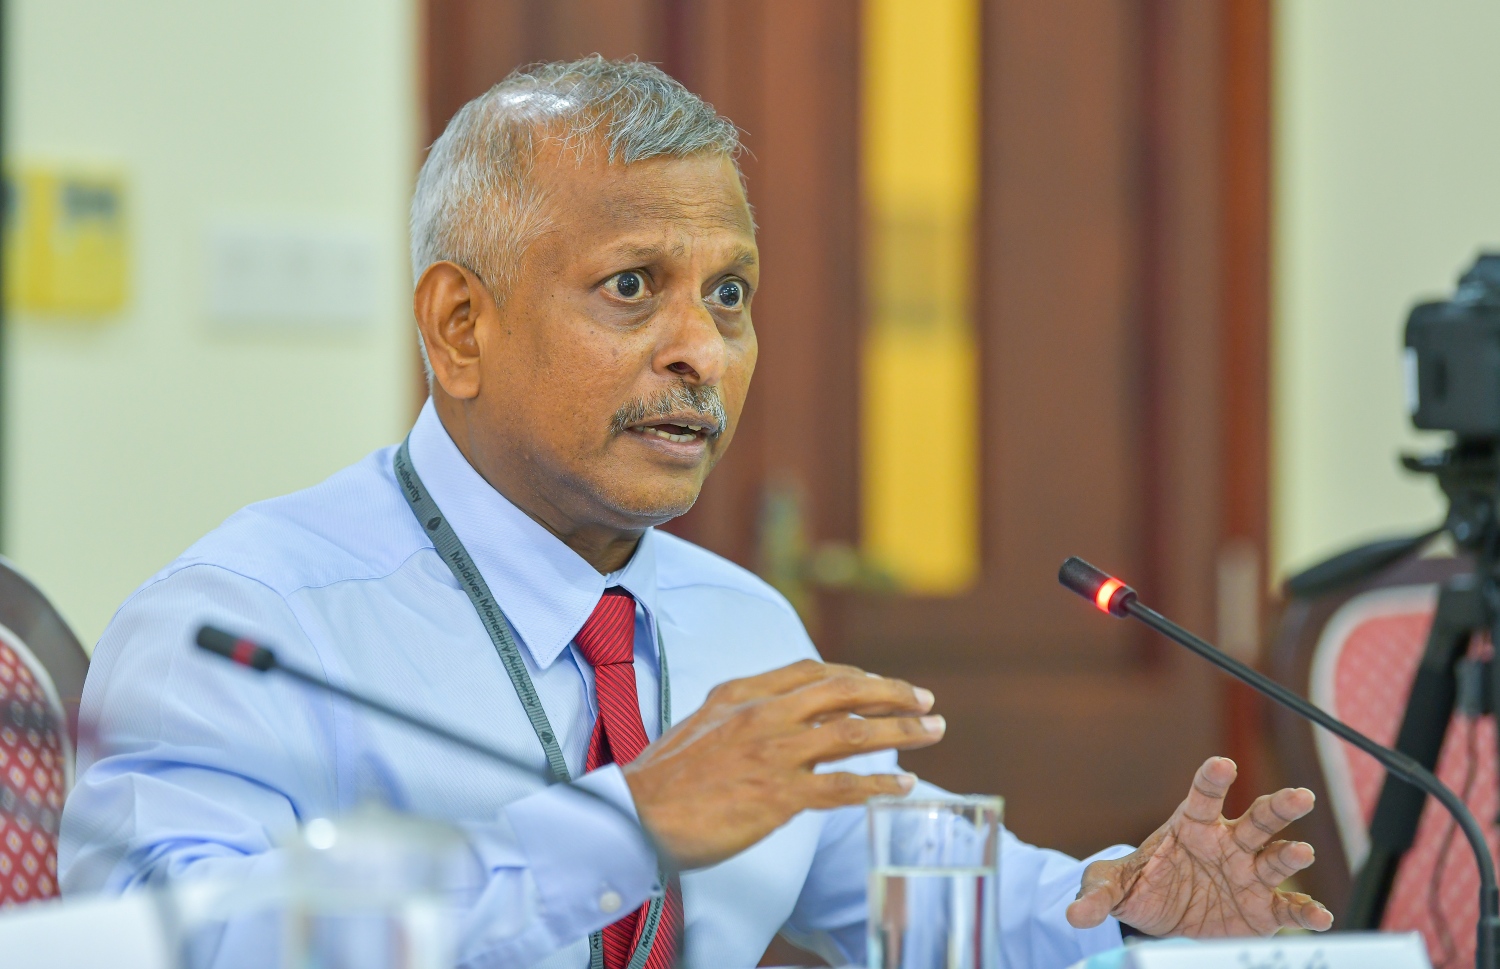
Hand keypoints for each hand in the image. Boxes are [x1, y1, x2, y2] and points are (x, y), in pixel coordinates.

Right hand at [621, 659, 943, 868]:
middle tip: (927, 701)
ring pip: (853, 732)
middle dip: (892, 693)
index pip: (812, 671)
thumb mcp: (698, 727)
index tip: (882, 684)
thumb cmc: (659, 782)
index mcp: (741, 693)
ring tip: (933, 732)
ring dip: (901, 731)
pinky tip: (904, 785)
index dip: (855, 676)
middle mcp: (762, 714)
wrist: (632, 816)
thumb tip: (767, 721)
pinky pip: (844, 785)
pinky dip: (880, 783)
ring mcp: (773, 752)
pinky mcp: (779, 794)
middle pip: (844, 691)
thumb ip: (737, 716)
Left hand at [1066, 756, 1333, 936]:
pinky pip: (1287, 906)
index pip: (1202, 797)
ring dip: (1291, 854)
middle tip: (1300, 796)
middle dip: (1278, 807)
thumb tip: (1075, 915)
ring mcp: (1248, 874)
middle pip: (1256, 819)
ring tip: (1300, 851)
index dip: (1212, 780)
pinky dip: (1305, 911)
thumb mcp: (1113, 887)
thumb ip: (1097, 895)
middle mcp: (1227, 844)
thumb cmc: (1142, 886)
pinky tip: (1319, 915)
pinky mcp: (1262, 908)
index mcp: (1191, 827)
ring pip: (1276, 856)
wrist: (1164, 919)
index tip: (1221, 764)